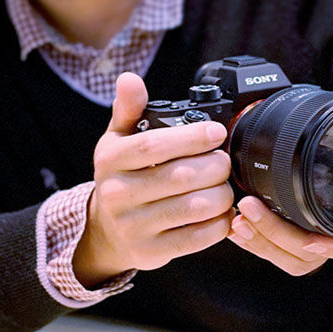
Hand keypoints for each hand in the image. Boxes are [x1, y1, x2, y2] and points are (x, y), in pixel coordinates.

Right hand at [74, 73, 234, 286]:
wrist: (106, 230)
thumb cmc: (123, 176)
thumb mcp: (119, 139)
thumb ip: (129, 108)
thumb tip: (128, 79)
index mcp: (111, 159)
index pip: (154, 145)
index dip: (192, 137)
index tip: (218, 132)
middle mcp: (116, 194)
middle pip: (181, 177)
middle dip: (216, 166)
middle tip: (226, 160)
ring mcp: (133, 226)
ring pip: (193, 207)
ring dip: (222, 194)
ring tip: (226, 185)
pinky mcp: (151, 252)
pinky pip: (197, 237)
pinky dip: (220, 222)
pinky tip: (224, 211)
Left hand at [228, 103, 332, 282]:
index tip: (312, 239)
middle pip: (309, 255)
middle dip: (276, 237)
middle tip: (249, 208)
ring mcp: (317, 246)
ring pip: (288, 259)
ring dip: (260, 241)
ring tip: (239, 217)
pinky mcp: (294, 243)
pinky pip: (274, 255)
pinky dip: (253, 242)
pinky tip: (235, 225)